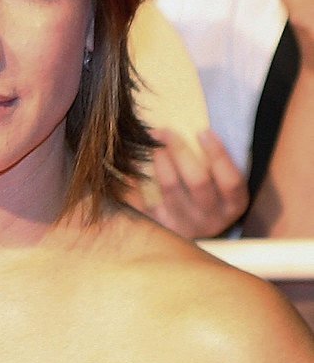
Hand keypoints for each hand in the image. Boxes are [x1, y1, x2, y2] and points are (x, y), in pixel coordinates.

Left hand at [129, 129, 248, 237]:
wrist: (191, 231)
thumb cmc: (209, 196)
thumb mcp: (223, 185)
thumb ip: (217, 163)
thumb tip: (198, 131)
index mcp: (233, 205)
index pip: (230, 180)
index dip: (218, 154)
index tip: (203, 132)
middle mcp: (210, 218)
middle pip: (197, 181)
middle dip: (180, 151)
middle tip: (165, 132)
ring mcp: (184, 225)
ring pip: (169, 188)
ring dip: (158, 161)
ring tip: (149, 144)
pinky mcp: (158, 226)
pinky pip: (143, 202)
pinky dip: (135, 181)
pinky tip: (130, 164)